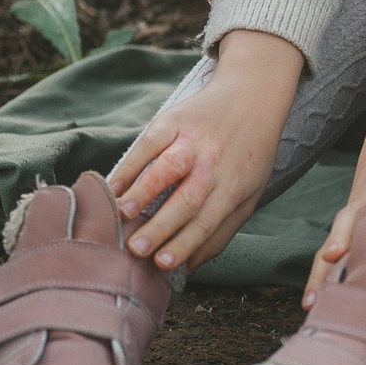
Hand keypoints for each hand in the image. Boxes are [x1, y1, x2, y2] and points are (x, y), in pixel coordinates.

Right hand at [106, 28, 301, 272]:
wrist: (251, 96)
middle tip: (135, 248)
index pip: (207, 220)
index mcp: (233, 187)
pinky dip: (130, 164)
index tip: (163, 264)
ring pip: (167, 168)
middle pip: (187, 199)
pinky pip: (148, 144)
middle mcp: (213, 165)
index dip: (185, 243)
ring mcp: (191, 141)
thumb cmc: (249, 155)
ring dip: (142, 192)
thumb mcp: (249, 195)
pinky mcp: (172, 120)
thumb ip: (221, 232)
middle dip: (161, 226)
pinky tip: (114, 185)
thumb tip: (190, 268)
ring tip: (122, 214)